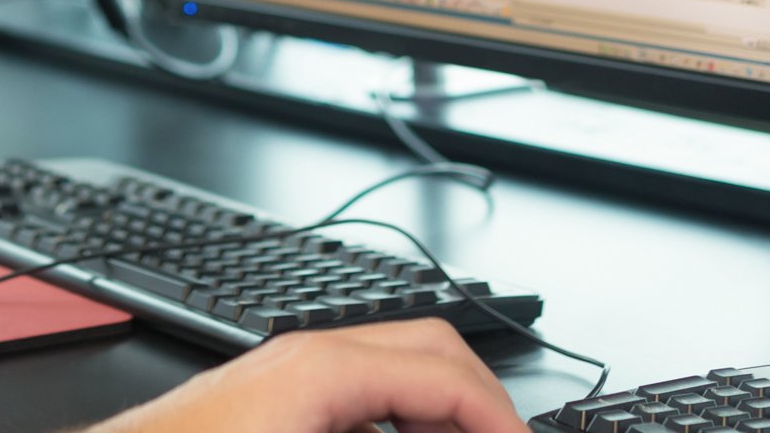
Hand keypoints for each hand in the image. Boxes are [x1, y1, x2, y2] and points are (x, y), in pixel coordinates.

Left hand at [78, 318, 532, 432]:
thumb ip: (400, 432)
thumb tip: (455, 428)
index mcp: (324, 366)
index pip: (447, 371)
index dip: (498, 417)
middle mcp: (307, 351)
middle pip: (428, 345)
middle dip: (476, 399)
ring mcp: (286, 368)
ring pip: (393, 363)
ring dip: (435, 407)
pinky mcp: (271, 394)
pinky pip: (356, 388)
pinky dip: (394, 415)